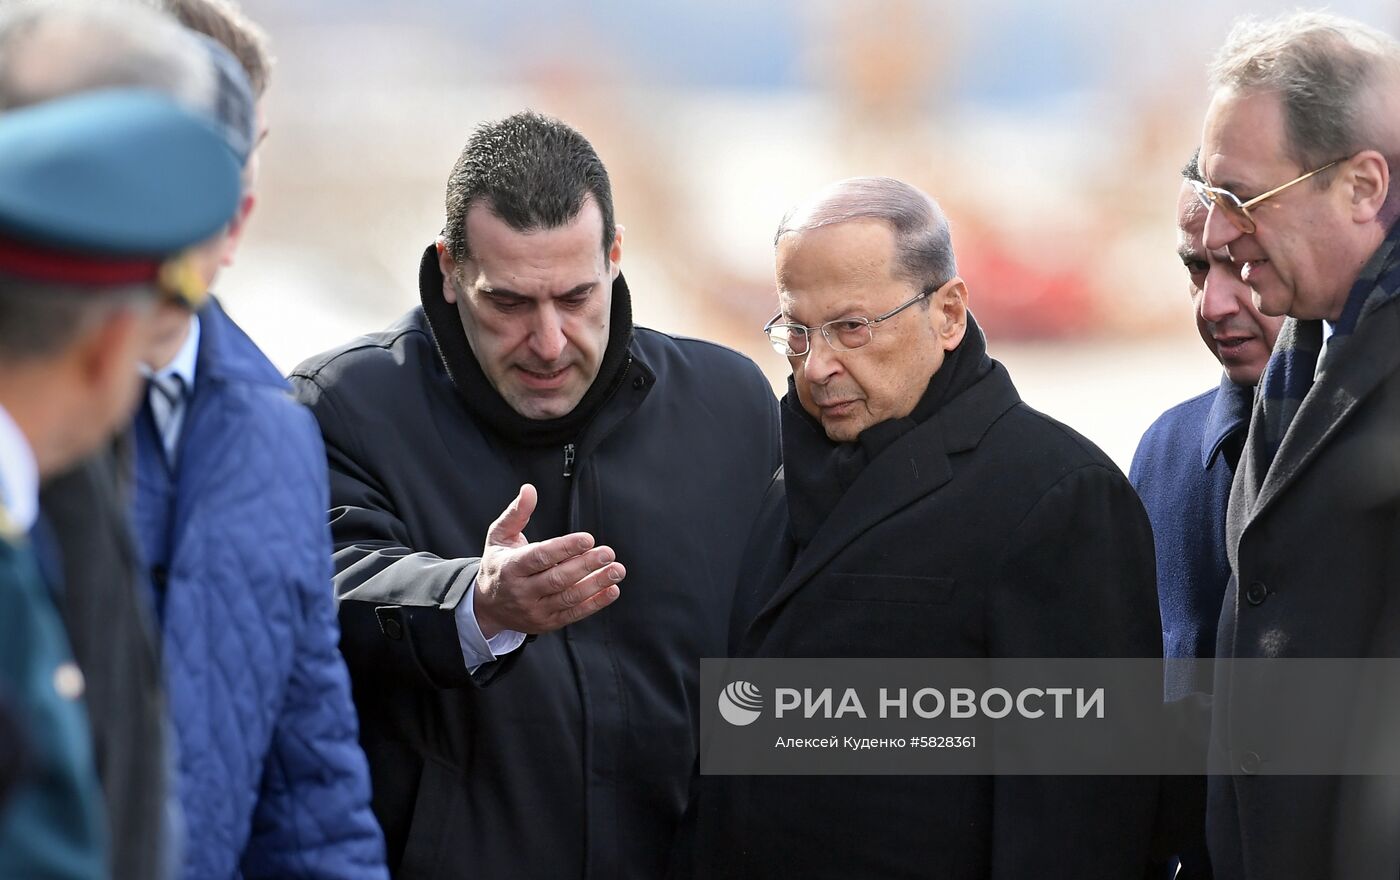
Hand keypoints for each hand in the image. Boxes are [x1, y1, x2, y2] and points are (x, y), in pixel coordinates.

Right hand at [474, 484, 623, 636]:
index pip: (539, 557)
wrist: (487, 607)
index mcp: (510, 567)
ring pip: (569, 598)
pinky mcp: (548, 622)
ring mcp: (535, 610)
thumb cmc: (498, 565)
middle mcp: (522, 591)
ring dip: (596, 585)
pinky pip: (574, 614)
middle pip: (557, 579)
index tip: (587, 538)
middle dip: (585, 566)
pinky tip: (611, 590)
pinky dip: (595, 603)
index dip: (564, 548)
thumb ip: (516, 513)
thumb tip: (529, 490)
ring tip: (616, 571)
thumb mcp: (499, 537)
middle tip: (607, 553)